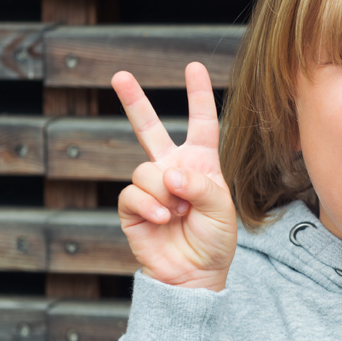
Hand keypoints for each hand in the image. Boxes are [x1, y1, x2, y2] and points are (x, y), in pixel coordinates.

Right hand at [112, 62, 236, 290]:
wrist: (195, 273)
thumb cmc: (214, 239)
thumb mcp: (222, 208)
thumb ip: (199, 184)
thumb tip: (167, 172)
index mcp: (200, 163)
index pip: (201, 123)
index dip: (198, 96)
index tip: (193, 67)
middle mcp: (172, 169)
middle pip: (149, 128)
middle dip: (134, 101)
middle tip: (119, 76)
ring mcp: (151, 187)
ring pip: (146, 170)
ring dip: (165, 192)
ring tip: (179, 213)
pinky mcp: (131, 208)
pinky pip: (133, 193)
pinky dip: (150, 205)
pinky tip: (164, 219)